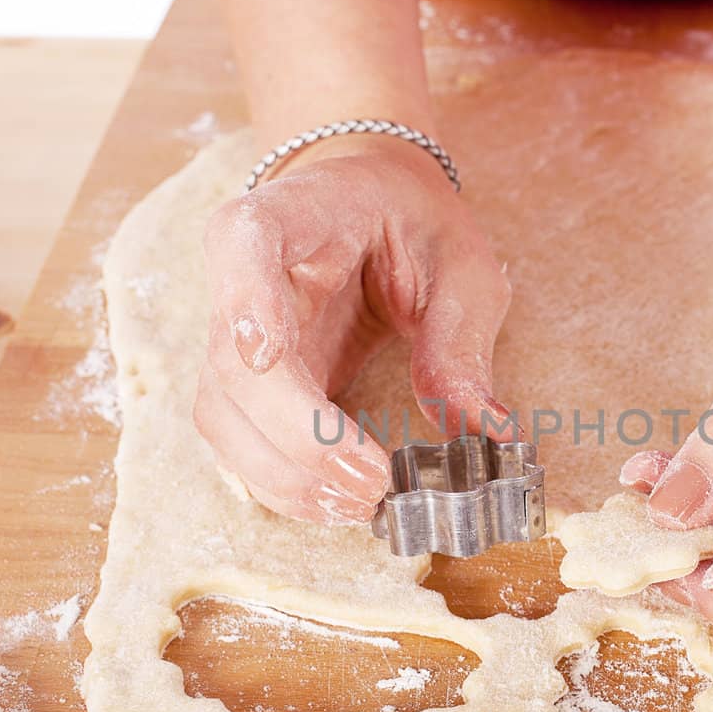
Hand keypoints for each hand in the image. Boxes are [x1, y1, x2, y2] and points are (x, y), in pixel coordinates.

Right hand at [194, 136, 512, 523]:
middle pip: (233, 367)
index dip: (245, 303)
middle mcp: (239, 278)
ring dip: (287, 476)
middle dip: (299, 437)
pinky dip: (287, 484)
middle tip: (374, 482)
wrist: (372, 208)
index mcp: (289, 216)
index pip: (242, 244)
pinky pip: (241, 445)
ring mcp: (232, 337)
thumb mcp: (460, 263)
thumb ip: (461, 338)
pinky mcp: (245, 387)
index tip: (269, 356)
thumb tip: (488, 428)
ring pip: (224, 419)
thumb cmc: (412, 224)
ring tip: (364, 503)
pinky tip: (342, 502)